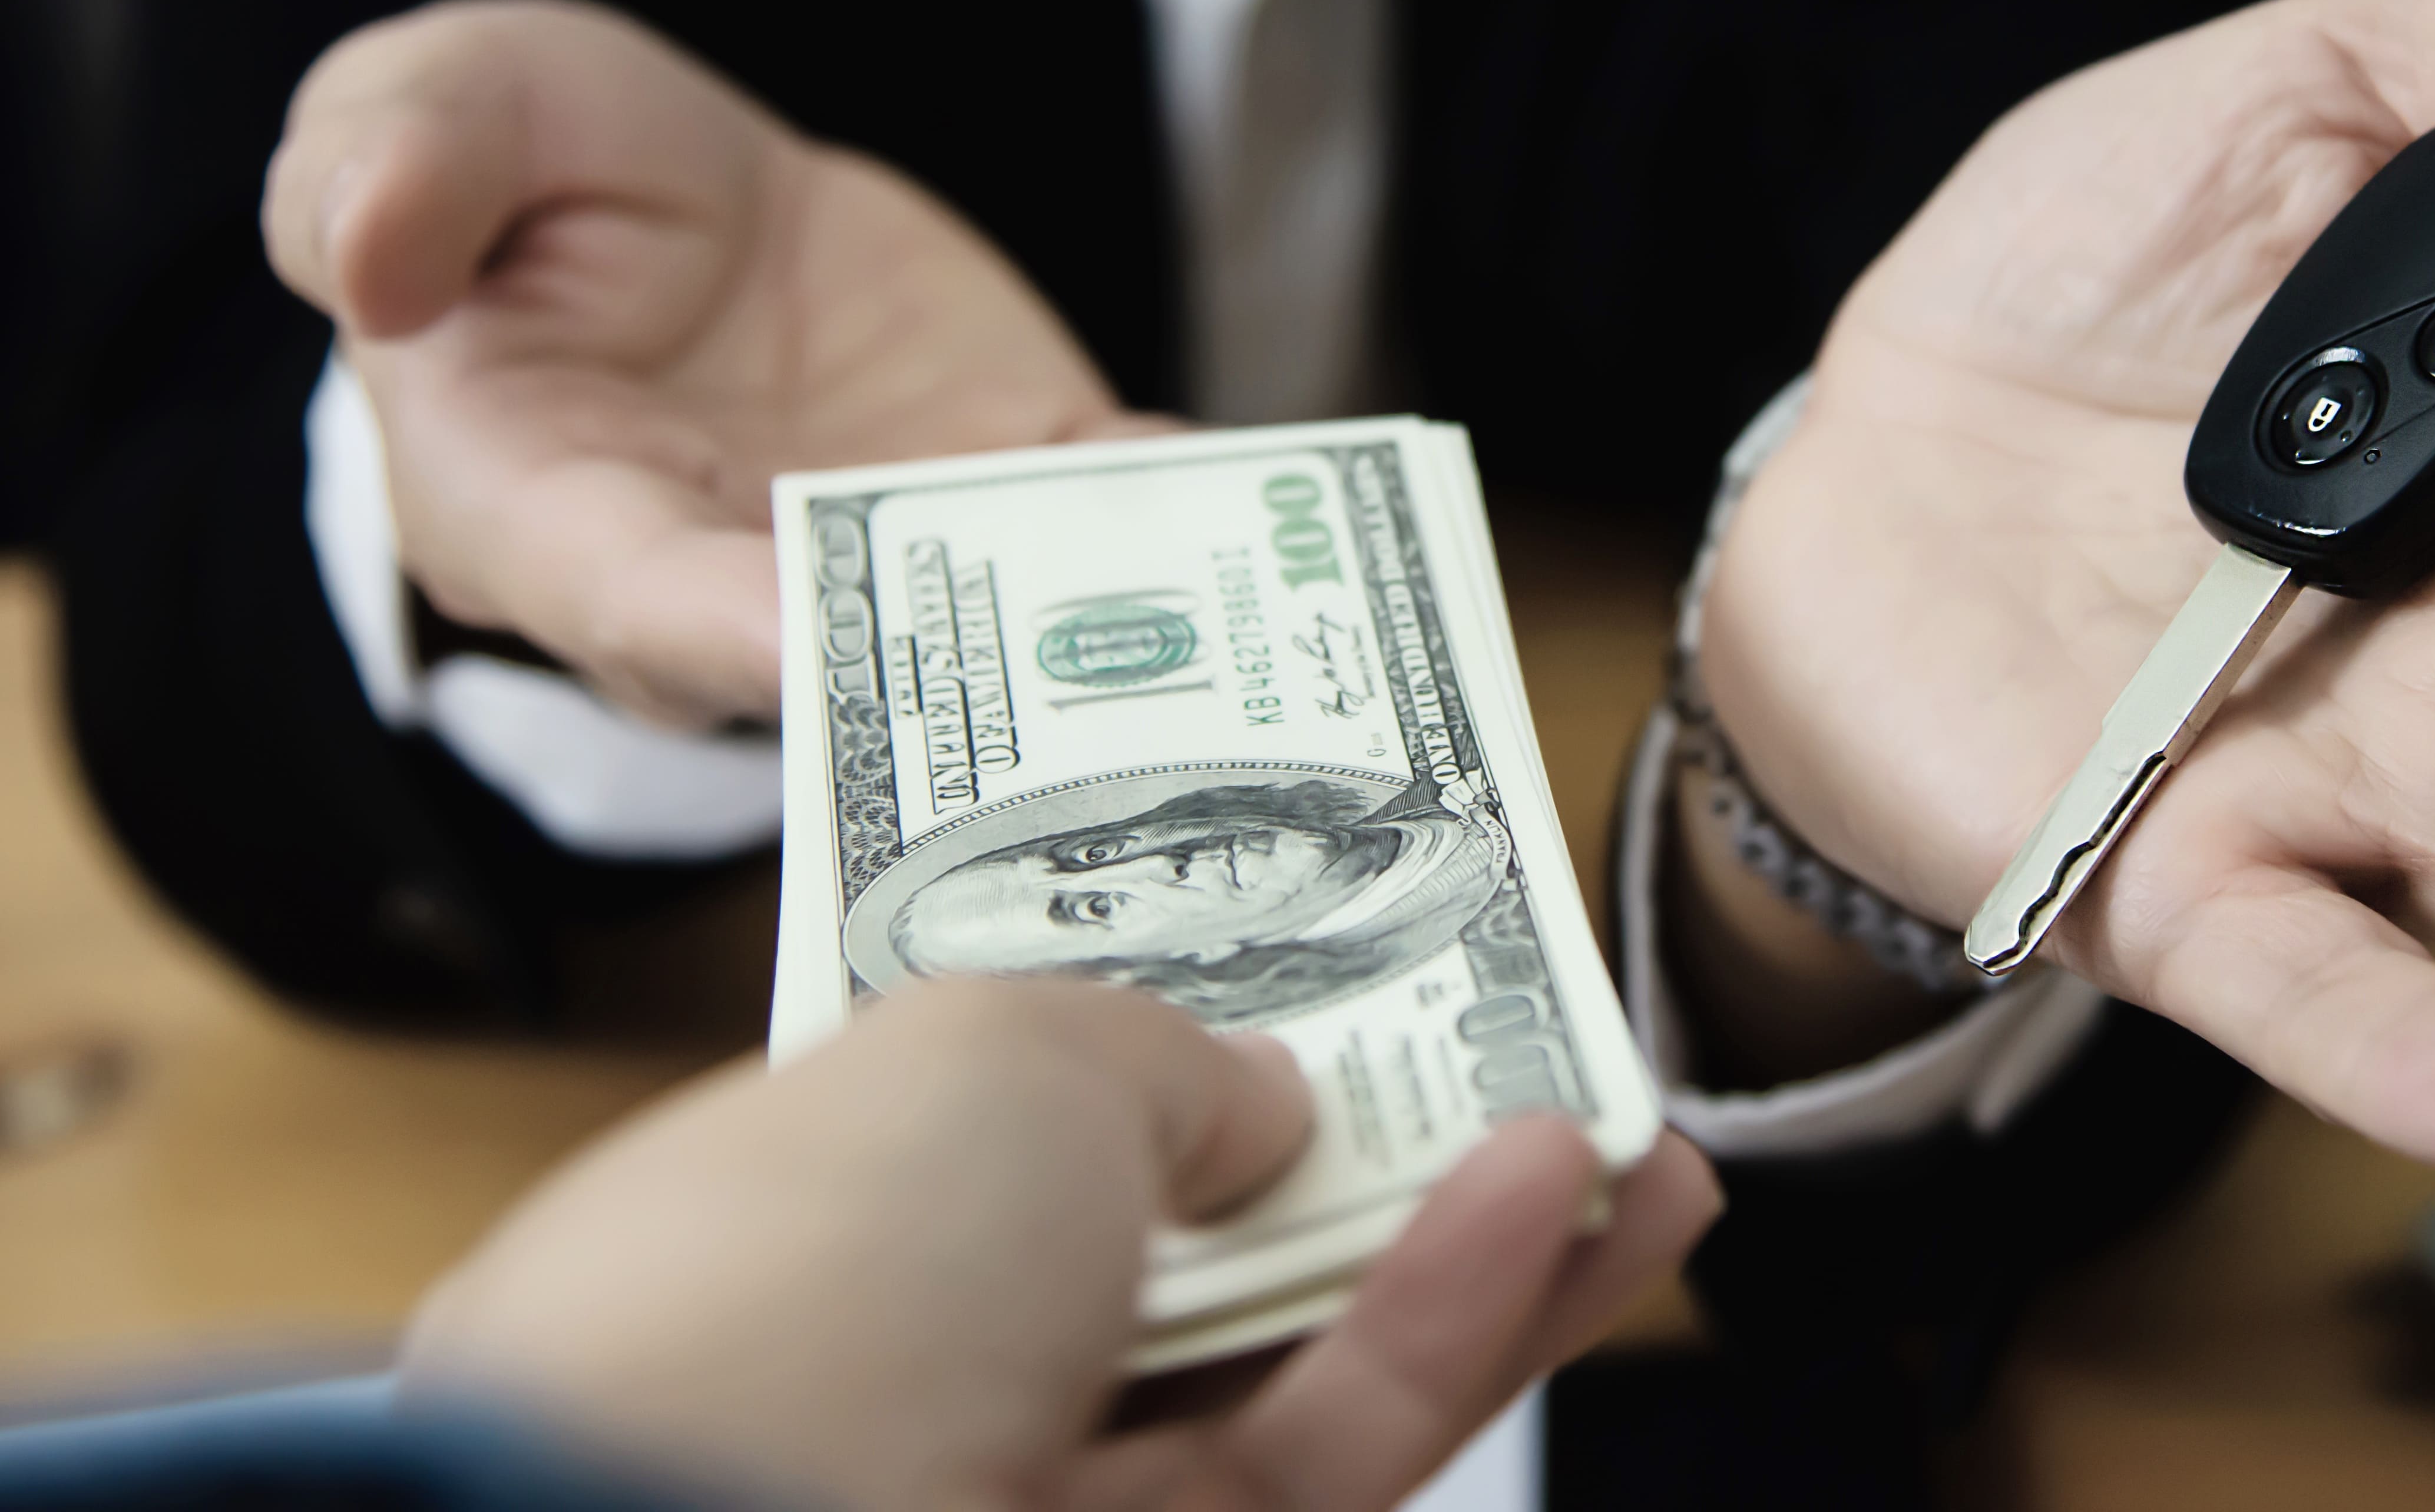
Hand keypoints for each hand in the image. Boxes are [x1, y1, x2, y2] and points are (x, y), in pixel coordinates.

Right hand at [265, 0, 1133, 723]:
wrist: (685, 195)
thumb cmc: (523, 175)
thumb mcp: (439, 108)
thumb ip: (390, 167)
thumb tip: (361, 253)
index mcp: (541, 508)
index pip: (625, 596)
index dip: (718, 631)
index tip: (812, 645)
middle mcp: (722, 576)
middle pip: (832, 657)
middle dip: (948, 667)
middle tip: (1048, 670)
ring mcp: (882, 542)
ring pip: (992, 614)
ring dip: (1096, 619)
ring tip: (1206, 605)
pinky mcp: (1005, 478)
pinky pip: (1105, 514)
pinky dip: (1188, 509)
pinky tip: (1270, 497)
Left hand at [401, 978, 1719, 1511]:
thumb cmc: (808, 1263)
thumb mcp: (997, 1042)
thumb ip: (1158, 1049)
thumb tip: (1258, 1112)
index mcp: (805, 1208)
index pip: (1008, 1122)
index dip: (1179, 1047)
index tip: (1321, 974)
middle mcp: (913, 1368)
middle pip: (1186, 1252)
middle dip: (1368, 1152)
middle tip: (1524, 1050)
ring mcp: (1029, 1497)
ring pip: (1296, 1368)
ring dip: (1471, 1241)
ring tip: (1629, 1128)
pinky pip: (1337, 1445)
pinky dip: (1459, 1320)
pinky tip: (1571, 1200)